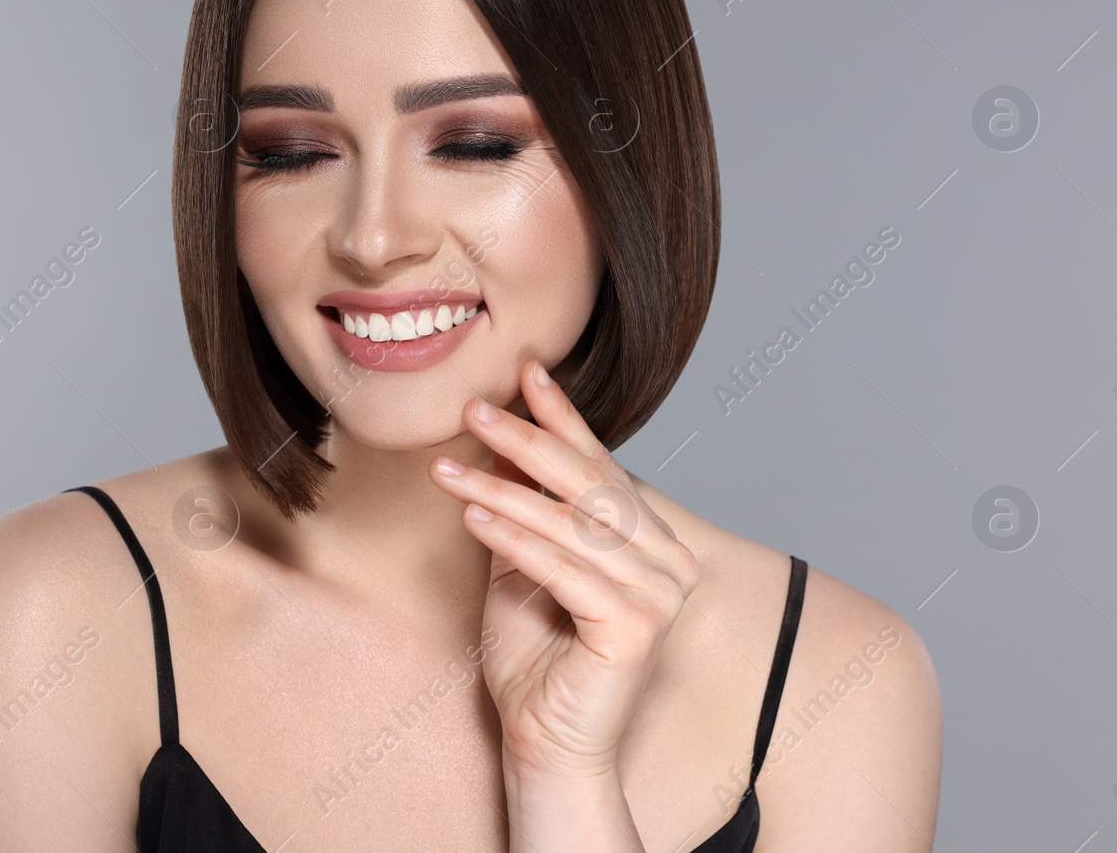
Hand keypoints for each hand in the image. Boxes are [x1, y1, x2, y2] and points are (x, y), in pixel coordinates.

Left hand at [429, 360, 699, 782]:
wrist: (546, 745)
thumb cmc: (534, 659)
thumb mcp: (520, 561)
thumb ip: (522, 505)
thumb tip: (502, 435)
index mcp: (651, 540)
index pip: (601, 466)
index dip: (563, 417)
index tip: (526, 371)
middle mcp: (669, 560)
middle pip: (588, 486)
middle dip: (526, 441)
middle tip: (474, 408)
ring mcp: (661, 594)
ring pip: (572, 524)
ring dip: (502, 490)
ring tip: (447, 467)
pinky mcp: (637, 627)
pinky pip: (564, 569)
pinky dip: (514, 540)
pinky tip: (473, 514)